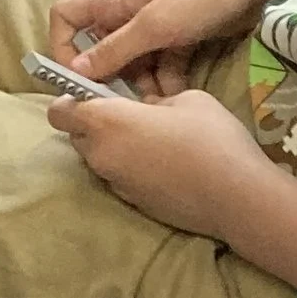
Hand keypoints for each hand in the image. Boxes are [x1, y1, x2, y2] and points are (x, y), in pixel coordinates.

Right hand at [50, 0, 273, 97]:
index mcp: (112, 2)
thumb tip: (75, 71)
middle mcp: (127, 14)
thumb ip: (115, 49)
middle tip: (121, 104)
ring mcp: (155, 26)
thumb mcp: (155, 25)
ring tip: (156, 105)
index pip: (66, 18)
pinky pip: (162, 64)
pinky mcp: (180, 37)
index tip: (76, 75)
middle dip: (108, 76)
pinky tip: (177, 95)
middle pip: (100, 48)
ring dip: (140, 84)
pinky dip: (166, 79)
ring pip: (132, 61)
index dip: (62, 44)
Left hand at [52, 86, 273, 235]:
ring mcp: (114, 183)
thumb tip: (146, 108)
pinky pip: (119, 178)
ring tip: (151, 140)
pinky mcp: (131, 203)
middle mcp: (100, 155)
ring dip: (113, 147)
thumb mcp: (187, 99)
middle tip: (129, 115)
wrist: (237, 197)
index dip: (70, 101)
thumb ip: (154, 100)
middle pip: (78, 136)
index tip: (94, 94)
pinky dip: (131, 168)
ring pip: (99, 158)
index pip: (59, 112)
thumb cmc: (211, 138)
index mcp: (106, 122)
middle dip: (94, 124)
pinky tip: (164, 165)